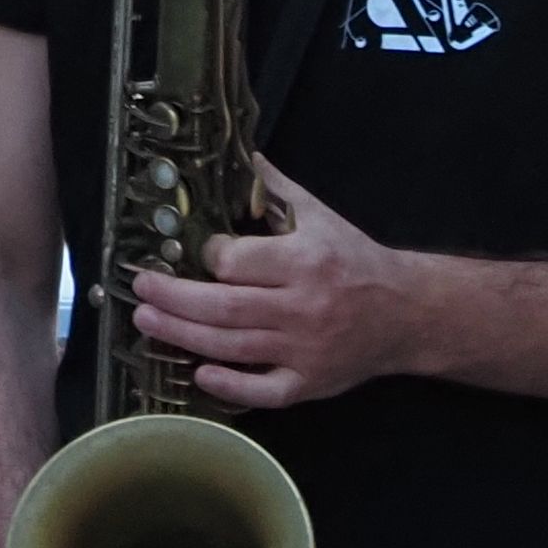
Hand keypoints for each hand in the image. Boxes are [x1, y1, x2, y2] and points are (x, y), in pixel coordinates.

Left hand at [131, 163, 420, 409]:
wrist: (406, 313)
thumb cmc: (356, 261)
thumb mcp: (322, 216)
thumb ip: (278, 190)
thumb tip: (245, 156)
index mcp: (305, 261)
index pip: (237, 262)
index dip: (208, 256)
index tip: (196, 251)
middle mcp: (302, 306)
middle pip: (224, 306)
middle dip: (174, 297)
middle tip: (140, 288)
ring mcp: (304, 350)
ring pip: (233, 346)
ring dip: (182, 335)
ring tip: (146, 321)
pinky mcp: (309, 384)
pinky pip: (264, 390)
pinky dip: (230, 385)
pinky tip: (198, 372)